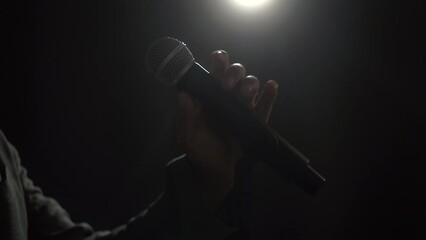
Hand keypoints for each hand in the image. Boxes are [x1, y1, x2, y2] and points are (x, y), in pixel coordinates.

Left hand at [176, 50, 277, 208]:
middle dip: (234, 72)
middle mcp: (228, 95)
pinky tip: (271, 86)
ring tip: (246, 92)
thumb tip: (183, 95)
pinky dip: (270, 93)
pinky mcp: (257, 120)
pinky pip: (266, 104)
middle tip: (226, 84)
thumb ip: (186, 115)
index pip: (216, 70)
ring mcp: (244, 106)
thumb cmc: (200, 147)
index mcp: (210, 94)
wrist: (216, 170)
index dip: (219, 60)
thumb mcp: (187, 134)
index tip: (218, 61)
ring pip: (251, 84)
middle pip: (236, 72)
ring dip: (250, 82)